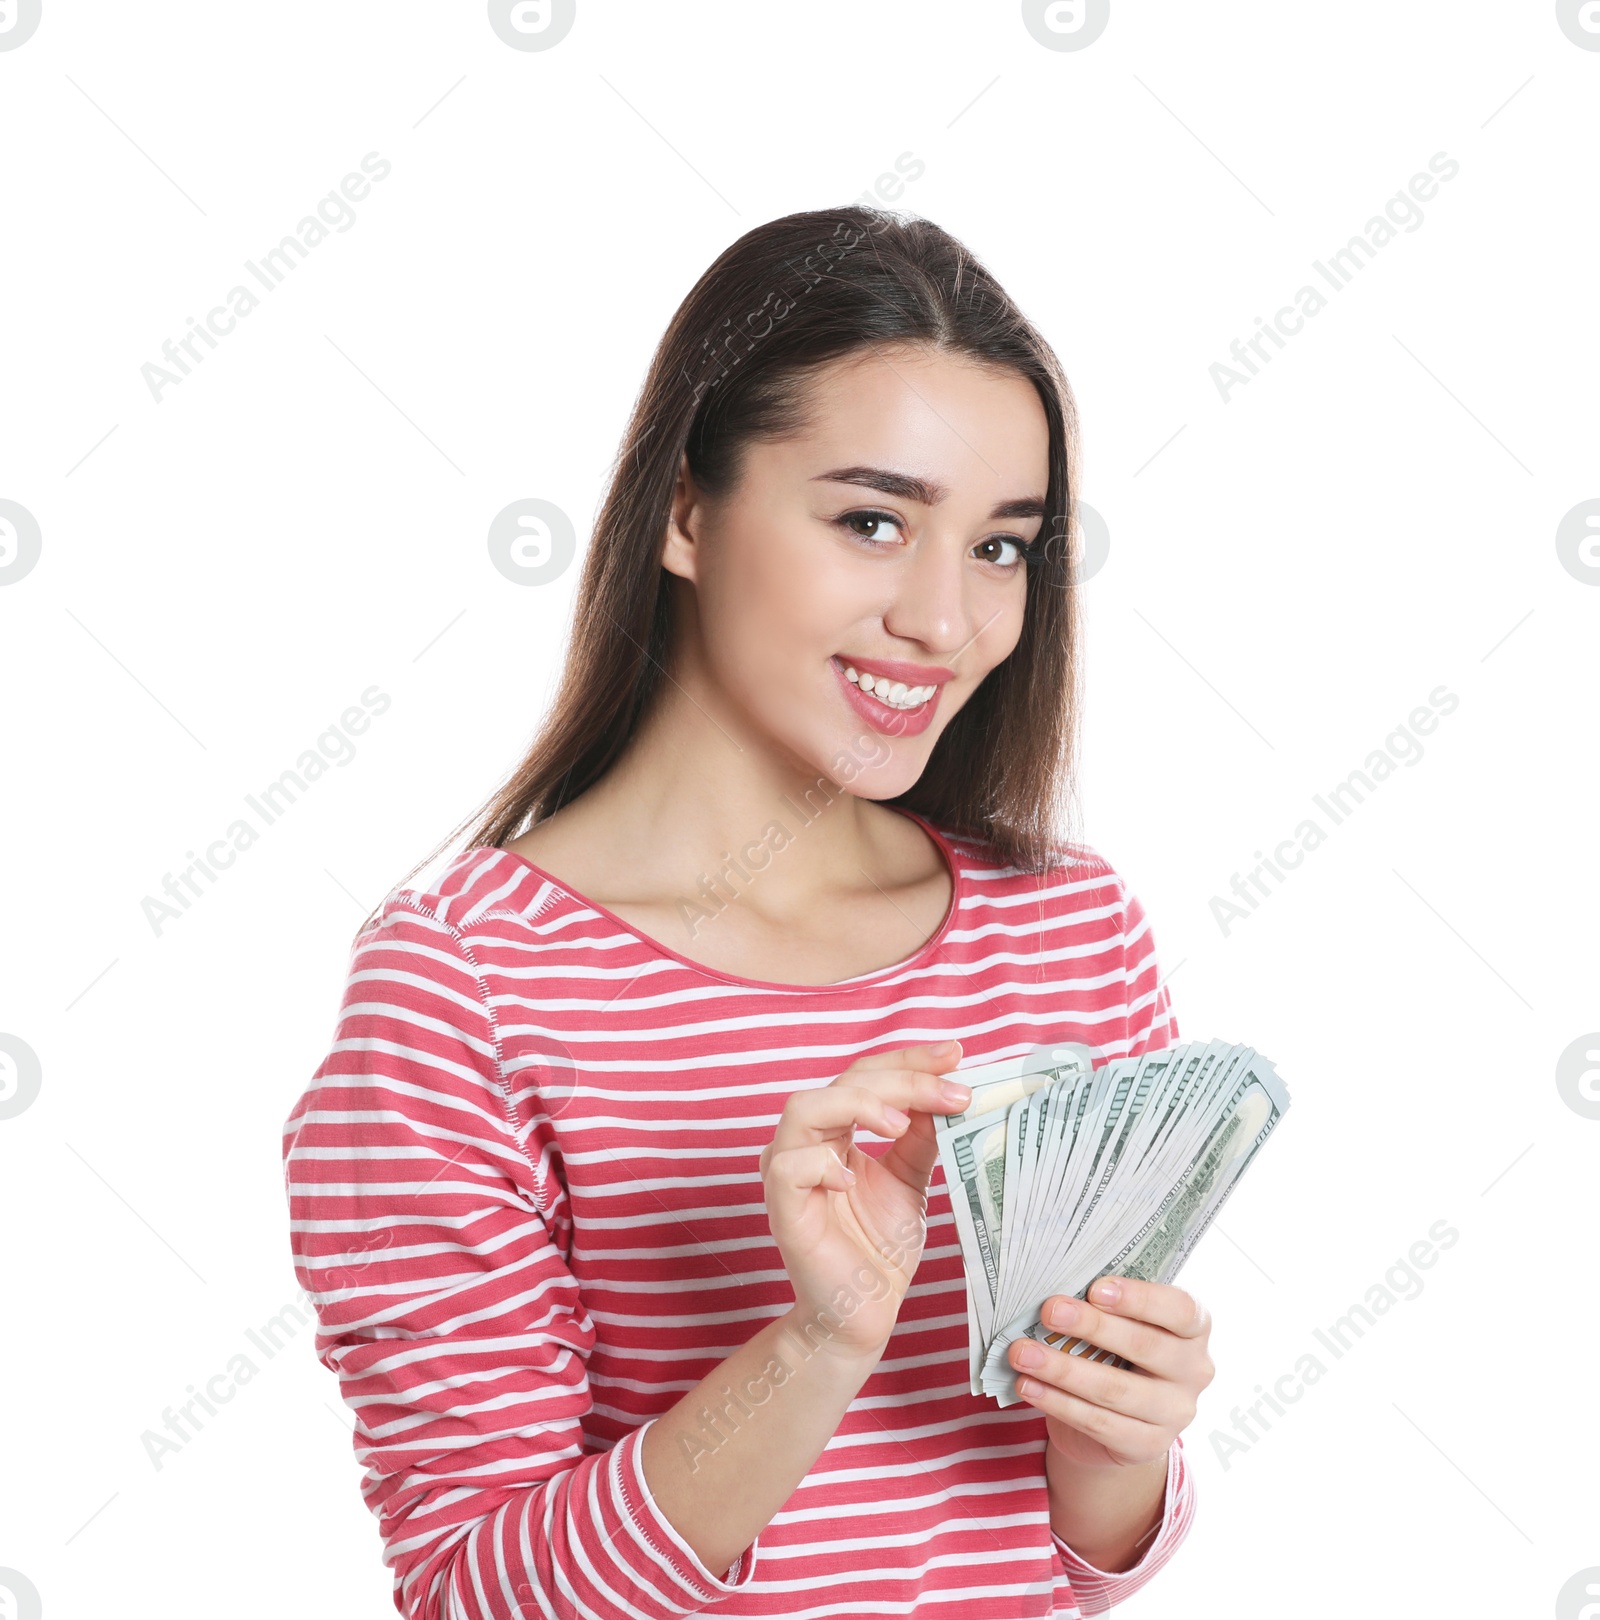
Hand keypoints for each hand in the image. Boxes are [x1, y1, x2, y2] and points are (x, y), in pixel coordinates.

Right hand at [759, 1040, 970, 1360]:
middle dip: (902, 1079)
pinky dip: (822, 1163)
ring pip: (805, 1108)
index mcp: (836, 1129)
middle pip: (844, 1081)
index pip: (868, 1075)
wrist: (864, 1313)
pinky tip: (853, 1178)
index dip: (910, 1060)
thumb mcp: (911, 1181)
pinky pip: (788, 1167)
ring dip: (858, 1104)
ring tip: (901, 1123)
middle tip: (952, 1093)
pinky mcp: (782, 1208)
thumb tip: (949, 1092)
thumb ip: (922, 1136)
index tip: (955, 1055)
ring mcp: (789, 1172)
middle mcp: (808, 1141)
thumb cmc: (881, 1248)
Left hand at [1008, 1277, 1214, 1469]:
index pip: (1180, 1309)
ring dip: (1062, 1368)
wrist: (1122, 1417)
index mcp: (1196, 1327)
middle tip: (1049, 1311)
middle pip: (1143, 1345)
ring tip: (1022, 1352)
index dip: (1139, 1298)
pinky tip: (1028, 1385)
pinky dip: (1057, 1402)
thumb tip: (1056, 1295)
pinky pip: (1097, 1422)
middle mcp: (1194, 1370)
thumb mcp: (1123, 1322)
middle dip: (1091, 1326)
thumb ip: (1104, 1306)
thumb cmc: (1119, 1349)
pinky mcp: (1147, 1445)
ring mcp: (1175, 1413)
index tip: (1096, 1288)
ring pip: (1114, 1389)